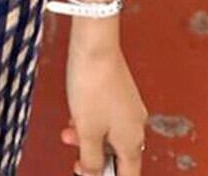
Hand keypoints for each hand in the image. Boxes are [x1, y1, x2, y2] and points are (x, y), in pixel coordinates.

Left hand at [62, 35, 148, 175]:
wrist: (94, 45)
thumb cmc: (92, 83)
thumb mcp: (86, 131)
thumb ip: (91, 158)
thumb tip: (92, 174)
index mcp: (133, 140)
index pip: (129, 174)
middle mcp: (136, 124)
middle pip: (118, 154)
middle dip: (95, 156)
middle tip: (76, 156)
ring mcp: (129, 106)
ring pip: (110, 133)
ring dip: (90, 137)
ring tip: (70, 131)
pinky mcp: (120, 91)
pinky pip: (108, 116)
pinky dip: (92, 120)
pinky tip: (77, 112)